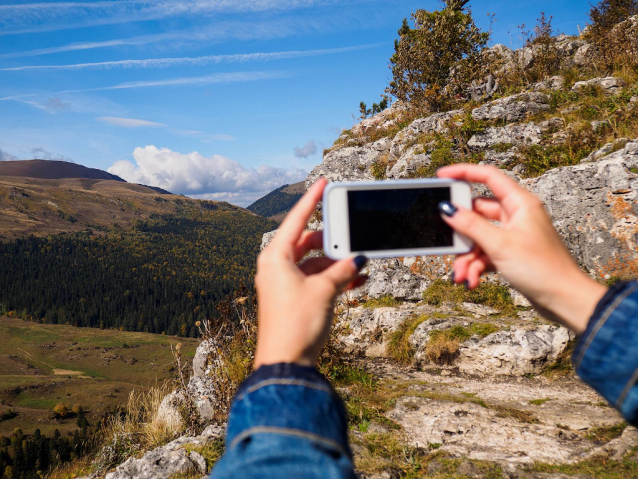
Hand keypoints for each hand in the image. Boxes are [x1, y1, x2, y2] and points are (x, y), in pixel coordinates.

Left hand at [253, 178, 367, 367]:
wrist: (286, 363)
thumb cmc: (296, 324)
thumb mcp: (325, 291)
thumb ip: (342, 270)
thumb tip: (357, 259)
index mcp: (275, 257)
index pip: (296, 219)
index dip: (312, 200)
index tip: (323, 182)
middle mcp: (277, 266)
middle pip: (308, 241)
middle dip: (333, 240)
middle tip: (353, 235)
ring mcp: (284, 282)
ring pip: (315, 261)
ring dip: (337, 263)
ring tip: (360, 264)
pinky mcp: (293, 297)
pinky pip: (316, 278)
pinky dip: (333, 278)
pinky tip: (356, 280)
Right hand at [437, 164, 606, 333]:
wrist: (563, 299)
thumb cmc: (543, 268)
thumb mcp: (500, 245)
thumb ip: (471, 226)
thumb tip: (448, 210)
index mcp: (520, 203)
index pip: (488, 177)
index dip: (464, 173)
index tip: (442, 176)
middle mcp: (516, 215)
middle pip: (477, 213)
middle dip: (461, 233)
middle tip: (447, 241)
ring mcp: (512, 235)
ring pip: (478, 238)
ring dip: (467, 257)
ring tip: (462, 274)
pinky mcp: (510, 253)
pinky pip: (484, 254)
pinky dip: (476, 266)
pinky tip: (472, 279)